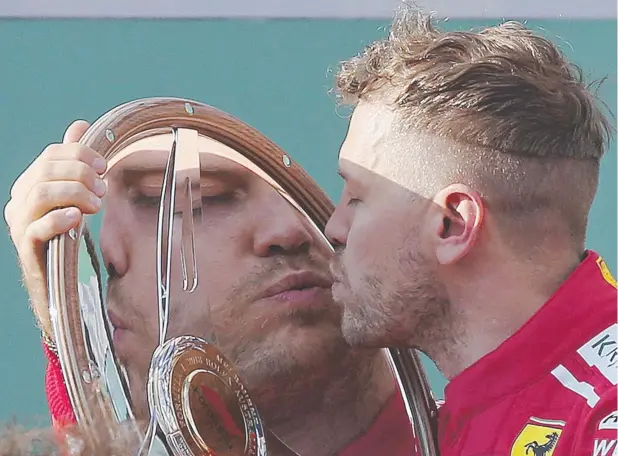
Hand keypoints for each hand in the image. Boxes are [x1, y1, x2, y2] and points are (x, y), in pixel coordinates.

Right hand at [4, 120, 107, 335]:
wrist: (59, 283)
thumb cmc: (68, 236)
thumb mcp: (73, 195)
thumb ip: (74, 163)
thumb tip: (80, 126)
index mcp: (29, 185)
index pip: (50, 156)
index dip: (79, 154)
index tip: (105, 164)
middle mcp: (19, 202)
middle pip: (46, 171)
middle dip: (81, 173)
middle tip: (104, 187)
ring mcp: (20, 226)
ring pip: (41, 194)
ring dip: (75, 193)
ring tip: (97, 204)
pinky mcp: (28, 249)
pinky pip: (38, 228)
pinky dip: (59, 218)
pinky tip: (78, 218)